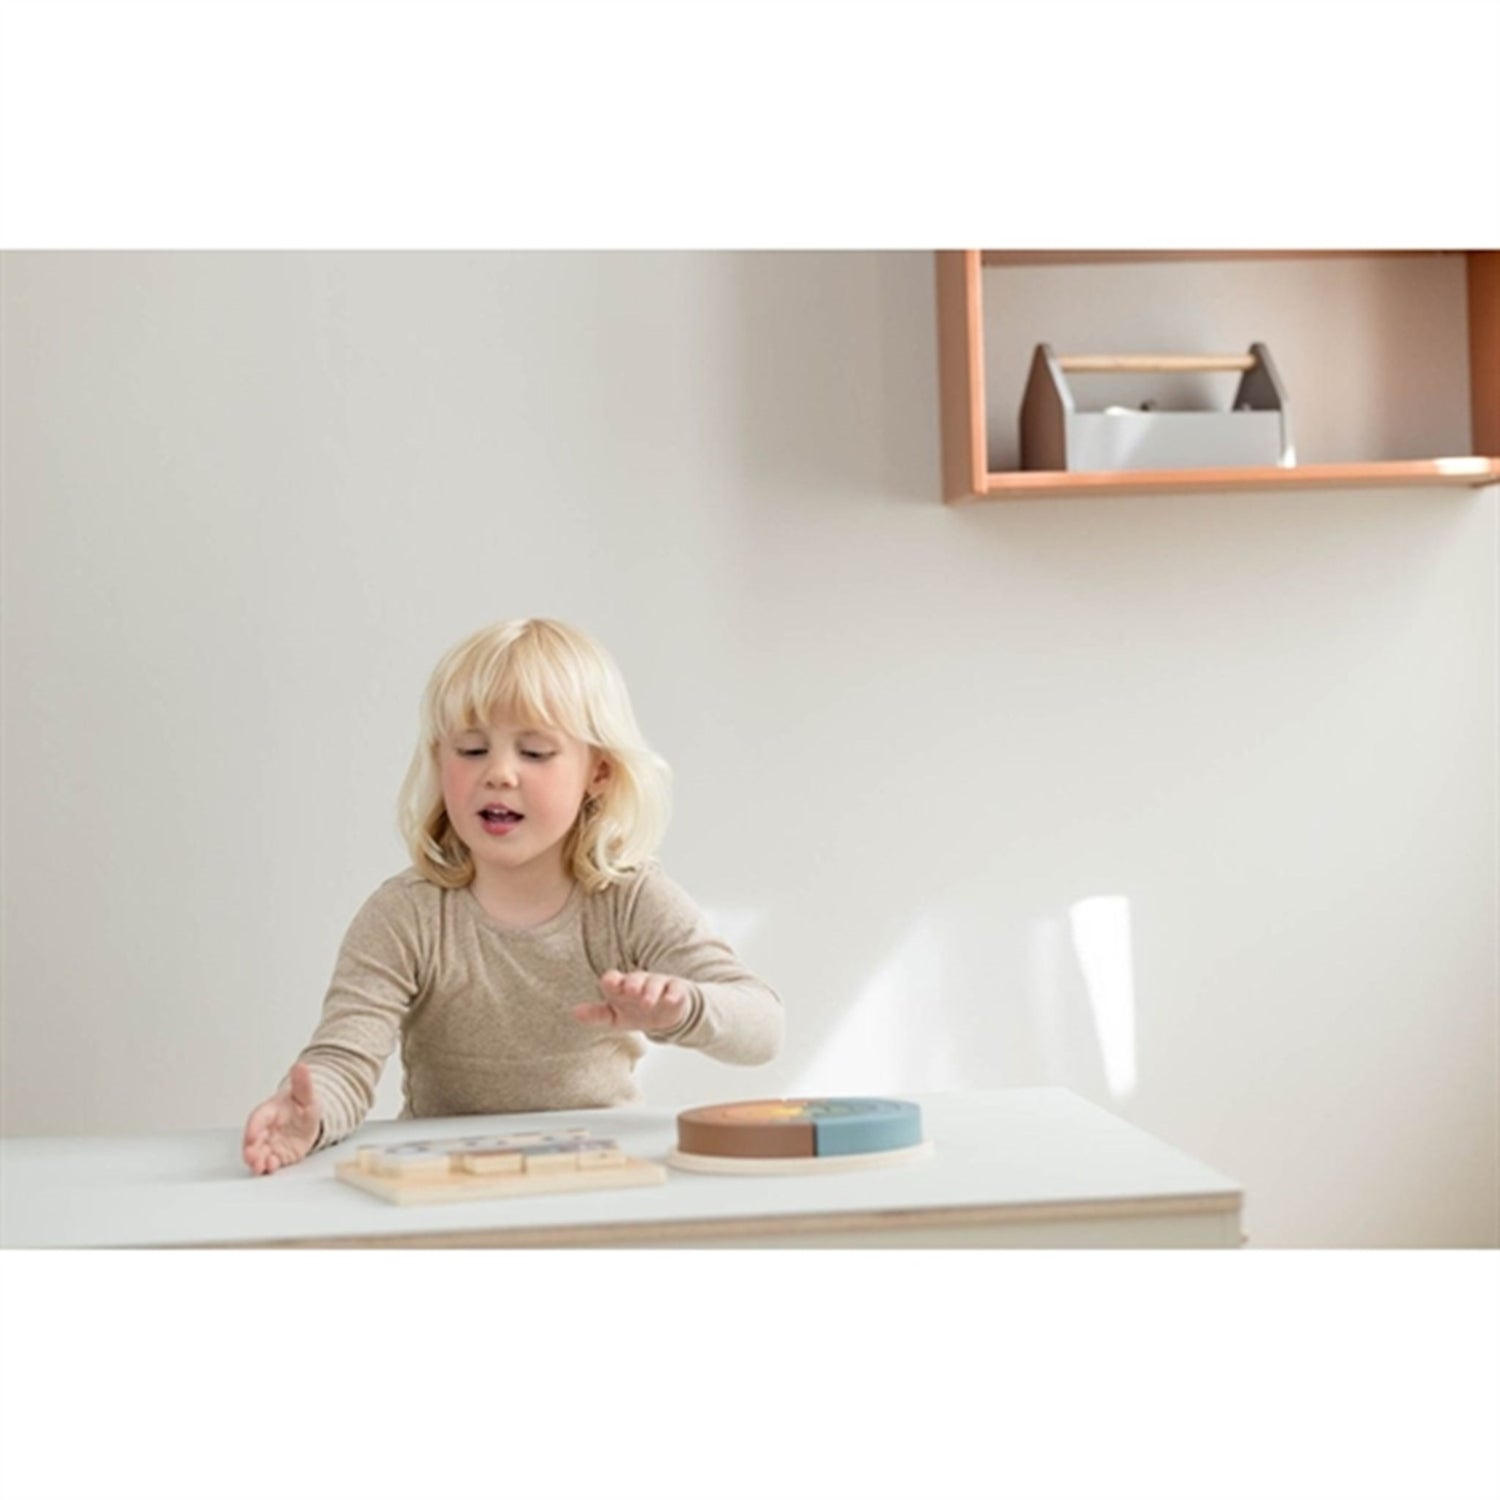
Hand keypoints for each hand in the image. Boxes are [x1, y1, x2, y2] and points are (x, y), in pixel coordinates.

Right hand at [242, 1062, 320, 1175]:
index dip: (254, 1127)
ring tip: (259, 1166)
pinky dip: (268, 1167)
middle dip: (250, 1149)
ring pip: (258, 1154)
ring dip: (256, 1161)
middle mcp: (265, 1130)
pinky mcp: (277, 1156)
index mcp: (269, 1111)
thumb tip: (300, 1066)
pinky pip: (270, 1163)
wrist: (309, 1119)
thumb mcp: (306, 1094)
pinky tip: (271, 1166)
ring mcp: (270, 1144)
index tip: (252, 1135)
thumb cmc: (301, 1105)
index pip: (258, 1118)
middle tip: (251, 1156)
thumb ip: (302, 1083)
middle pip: (253, 1140)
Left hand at [575, 969, 691, 1034]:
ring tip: (647, 1002)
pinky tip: (669, 1000)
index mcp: (622, 986)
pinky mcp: (676, 991)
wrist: (665, 1017)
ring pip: (655, 983)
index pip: (614, 979)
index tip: (610, 983)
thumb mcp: (614, 1017)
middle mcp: (640, 982)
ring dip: (651, 990)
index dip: (612, 980)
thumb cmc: (635, 1012)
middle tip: (629, 990)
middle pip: (636, 978)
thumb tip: (575, 1013)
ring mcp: (658, 985)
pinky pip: (675, 989)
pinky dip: (673, 994)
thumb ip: (596, 1015)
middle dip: (633, 983)